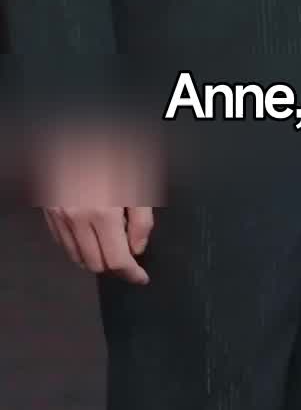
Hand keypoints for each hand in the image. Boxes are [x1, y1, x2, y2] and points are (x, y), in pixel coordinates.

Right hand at [36, 131, 155, 285]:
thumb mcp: (140, 182)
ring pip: (78, 258)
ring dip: (98, 260)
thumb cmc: (116, 154)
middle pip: (97, 265)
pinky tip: (93, 238)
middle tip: (130, 260)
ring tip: (113, 247)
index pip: (117, 260)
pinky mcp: (49, 213)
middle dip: (116, 268)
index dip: (132, 274)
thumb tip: (137, 249)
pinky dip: (80, 249)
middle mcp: (77, 219)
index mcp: (104, 212)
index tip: (141, 277)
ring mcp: (59, 217)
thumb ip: (142, 221)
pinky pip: (63, 244)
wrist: (79, 132)